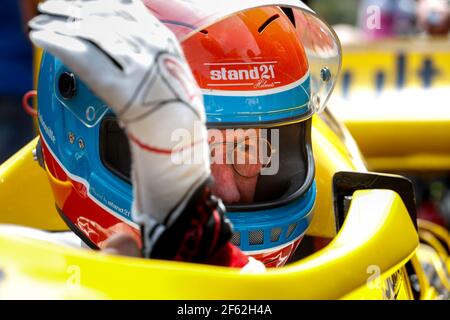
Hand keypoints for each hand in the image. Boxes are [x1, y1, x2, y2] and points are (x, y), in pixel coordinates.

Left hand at [29, 0, 209, 256]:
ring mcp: (141, 70)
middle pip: (109, 16)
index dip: (104, 2)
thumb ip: (154, 61)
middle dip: (78, 8)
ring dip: (64, 22)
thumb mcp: (175, 83)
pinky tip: (43, 39)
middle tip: (56, 7)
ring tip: (45, 21)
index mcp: (170, 48)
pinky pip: (86, 60)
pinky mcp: (123, 90)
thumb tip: (128, 46)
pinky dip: (60, 45)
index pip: (132, 9)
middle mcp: (157, 52)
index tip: (86, 1)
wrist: (185, 155)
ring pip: (95, 33)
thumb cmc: (180, 126)